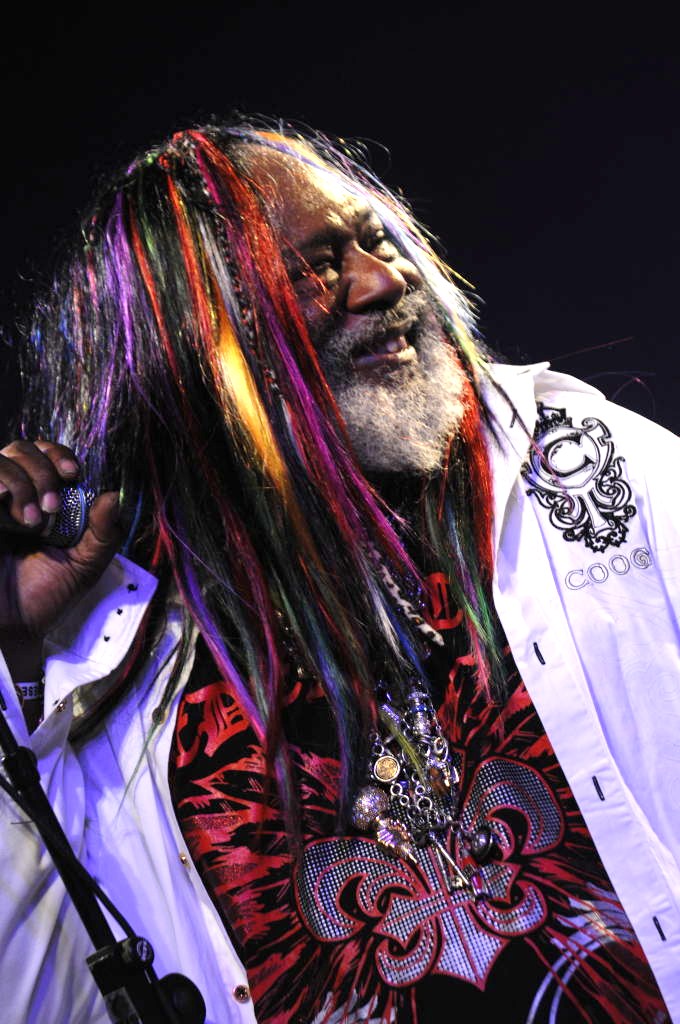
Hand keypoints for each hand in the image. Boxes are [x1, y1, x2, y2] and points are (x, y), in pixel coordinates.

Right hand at [0, 441, 122, 678]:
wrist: (10, 629)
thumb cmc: (44, 597)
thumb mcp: (85, 564)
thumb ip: (104, 532)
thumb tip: (111, 495)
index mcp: (41, 500)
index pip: (45, 454)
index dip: (58, 454)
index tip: (73, 473)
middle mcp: (12, 497)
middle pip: (22, 448)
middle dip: (43, 470)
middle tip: (53, 507)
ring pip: (0, 459)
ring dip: (22, 482)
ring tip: (31, 522)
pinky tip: (7, 509)